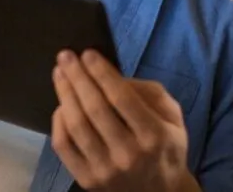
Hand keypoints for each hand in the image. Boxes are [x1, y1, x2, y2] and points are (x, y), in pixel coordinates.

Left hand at [51, 50, 195, 191]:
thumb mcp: (173, 117)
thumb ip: (149, 93)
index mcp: (154, 135)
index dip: (101, 73)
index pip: (121, 98)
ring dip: (65, 94)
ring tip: (60, 74)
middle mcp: (128, 154)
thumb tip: (113, 76)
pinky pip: (64, 146)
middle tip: (66, 56)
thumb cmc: (166, 148)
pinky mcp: (87, 180)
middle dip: (78, 77)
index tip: (87, 54)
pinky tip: (61, 105)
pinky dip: (59, 122)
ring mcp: (105, 170)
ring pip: (77, 126)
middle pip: (95, 108)